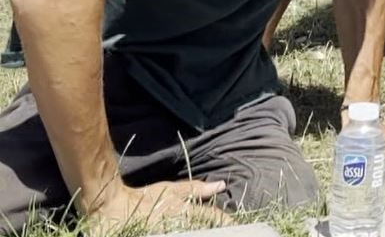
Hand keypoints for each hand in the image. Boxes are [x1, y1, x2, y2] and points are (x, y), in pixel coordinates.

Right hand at [84, 179, 230, 235]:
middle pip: (205, 231)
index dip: (228, 222)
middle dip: (216, 230)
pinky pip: (180, 236)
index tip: (240, 226)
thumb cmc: (145, 198)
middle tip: (229, 231)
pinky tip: (191, 232)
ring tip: (204, 231)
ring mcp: (169, 232)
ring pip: (194, 232)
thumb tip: (222, 185)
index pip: (214, 218)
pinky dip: (186, 233)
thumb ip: (197, 189)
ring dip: (202, 231)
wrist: (112, 211)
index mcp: (184, 212)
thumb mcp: (172, 191)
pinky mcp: (161, 235)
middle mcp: (179, 226)